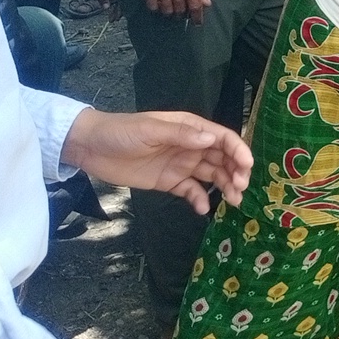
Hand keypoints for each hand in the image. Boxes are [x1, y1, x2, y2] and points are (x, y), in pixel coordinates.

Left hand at [61, 109, 252, 212]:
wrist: (90, 147)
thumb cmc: (121, 132)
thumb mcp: (150, 130)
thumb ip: (181, 135)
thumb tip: (210, 140)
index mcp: (190, 129)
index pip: (222, 138)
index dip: (238, 150)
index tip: (247, 166)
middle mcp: (190, 146)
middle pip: (222, 159)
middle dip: (236, 172)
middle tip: (241, 187)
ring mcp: (180, 165)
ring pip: (211, 176)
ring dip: (225, 186)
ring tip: (233, 201)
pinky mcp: (168, 182)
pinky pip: (190, 191)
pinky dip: (200, 199)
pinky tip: (203, 208)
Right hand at [133, 0, 207, 23]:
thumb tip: (206, 2)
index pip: (195, 4)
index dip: (197, 16)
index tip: (198, 23)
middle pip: (181, 9)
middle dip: (182, 13)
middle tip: (182, 11)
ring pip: (167, 9)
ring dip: (170, 11)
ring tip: (171, 8)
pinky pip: (152, 5)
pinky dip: (156, 7)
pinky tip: (159, 4)